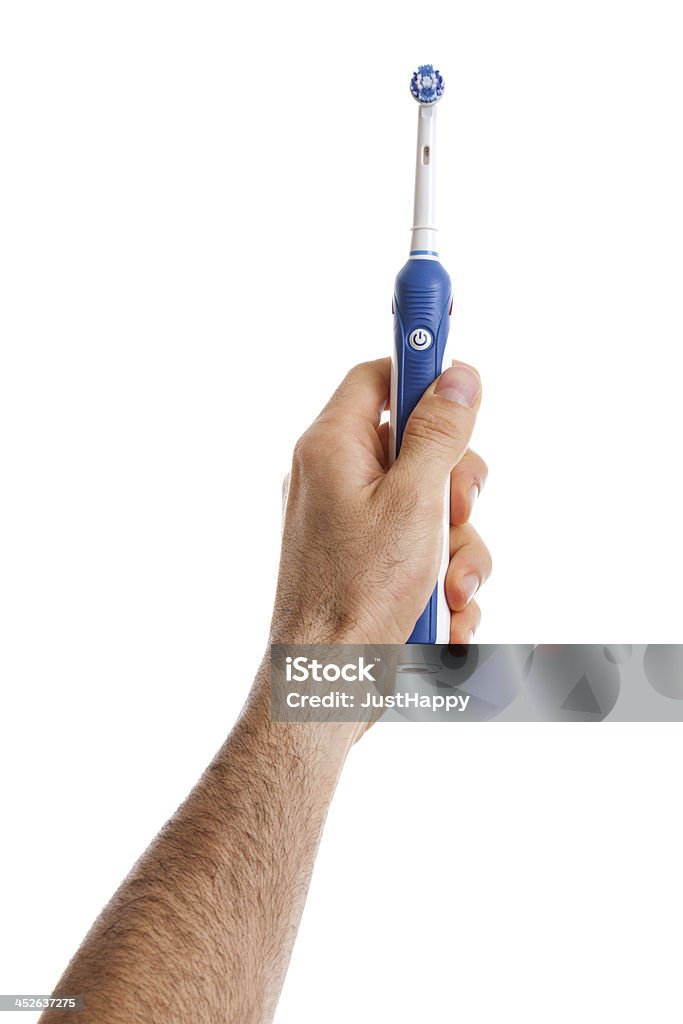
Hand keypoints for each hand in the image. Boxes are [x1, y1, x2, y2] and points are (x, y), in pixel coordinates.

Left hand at [270, 358, 490, 644]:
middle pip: (419, 446)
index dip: (422, 371)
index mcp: (332, 449)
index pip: (377, 378)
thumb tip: (458, 375)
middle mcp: (338, 480)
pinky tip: (442, 615)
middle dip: (456, 486)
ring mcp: (355, 525)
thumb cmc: (357, 593)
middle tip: (456, 509)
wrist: (330, 683)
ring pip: (433, 506)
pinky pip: (425, 551)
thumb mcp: (413, 501)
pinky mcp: (372, 564)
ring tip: (448, 587)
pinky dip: (444, 580)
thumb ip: (439, 433)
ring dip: (458, 547)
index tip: (461, 376)